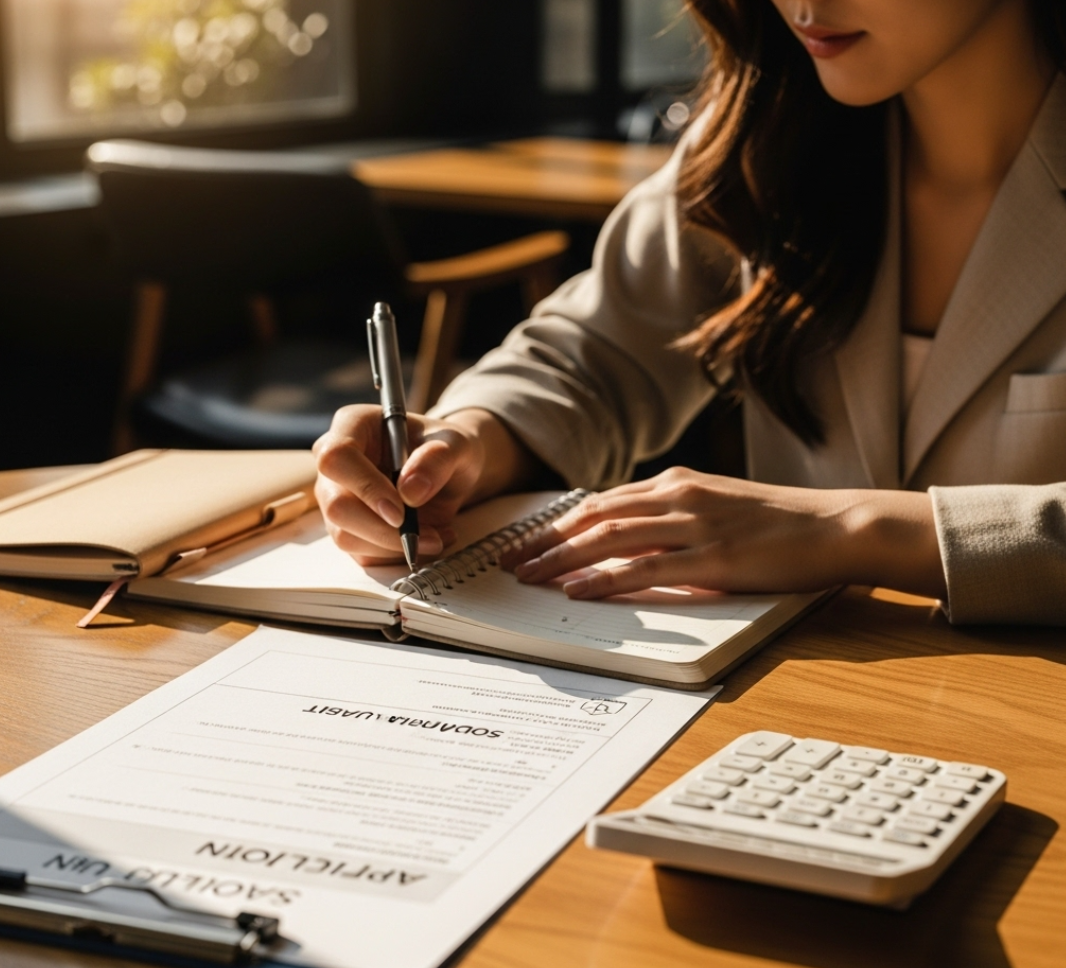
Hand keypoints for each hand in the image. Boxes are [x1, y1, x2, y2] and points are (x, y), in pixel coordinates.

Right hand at [314, 406, 537, 564]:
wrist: (450, 473)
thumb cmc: (445, 449)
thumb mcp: (457, 444)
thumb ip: (438, 459)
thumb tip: (410, 491)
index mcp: (353, 426)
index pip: (337, 457)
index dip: (365, 487)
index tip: (400, 512)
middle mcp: (336, 464)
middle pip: (336, 504)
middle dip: (382, 529)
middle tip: (428, 535)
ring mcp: (337, 498)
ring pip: (346, 536)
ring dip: (394, 546)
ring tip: (437, 536)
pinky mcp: (349, 528)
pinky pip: (362, 553)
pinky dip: (397, 555)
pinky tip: (427, 539)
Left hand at [507, 467, 946, 599]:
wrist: (835, 525)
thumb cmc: (779, 523)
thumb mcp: (717, 506)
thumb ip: (674, 517)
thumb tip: (631, 540)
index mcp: (676, 485)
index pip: (601, 503)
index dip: (558, 524)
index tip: (527, 541)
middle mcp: (677, 497)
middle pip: (593, 517)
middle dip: (545, 540)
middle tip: (510, 561)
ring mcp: (693, 525)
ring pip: (609, 538)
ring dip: (562, 558)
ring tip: (528, 576)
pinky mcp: (712, 557)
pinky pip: (645, 568)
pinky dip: (605, 577)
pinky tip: (577, 589)